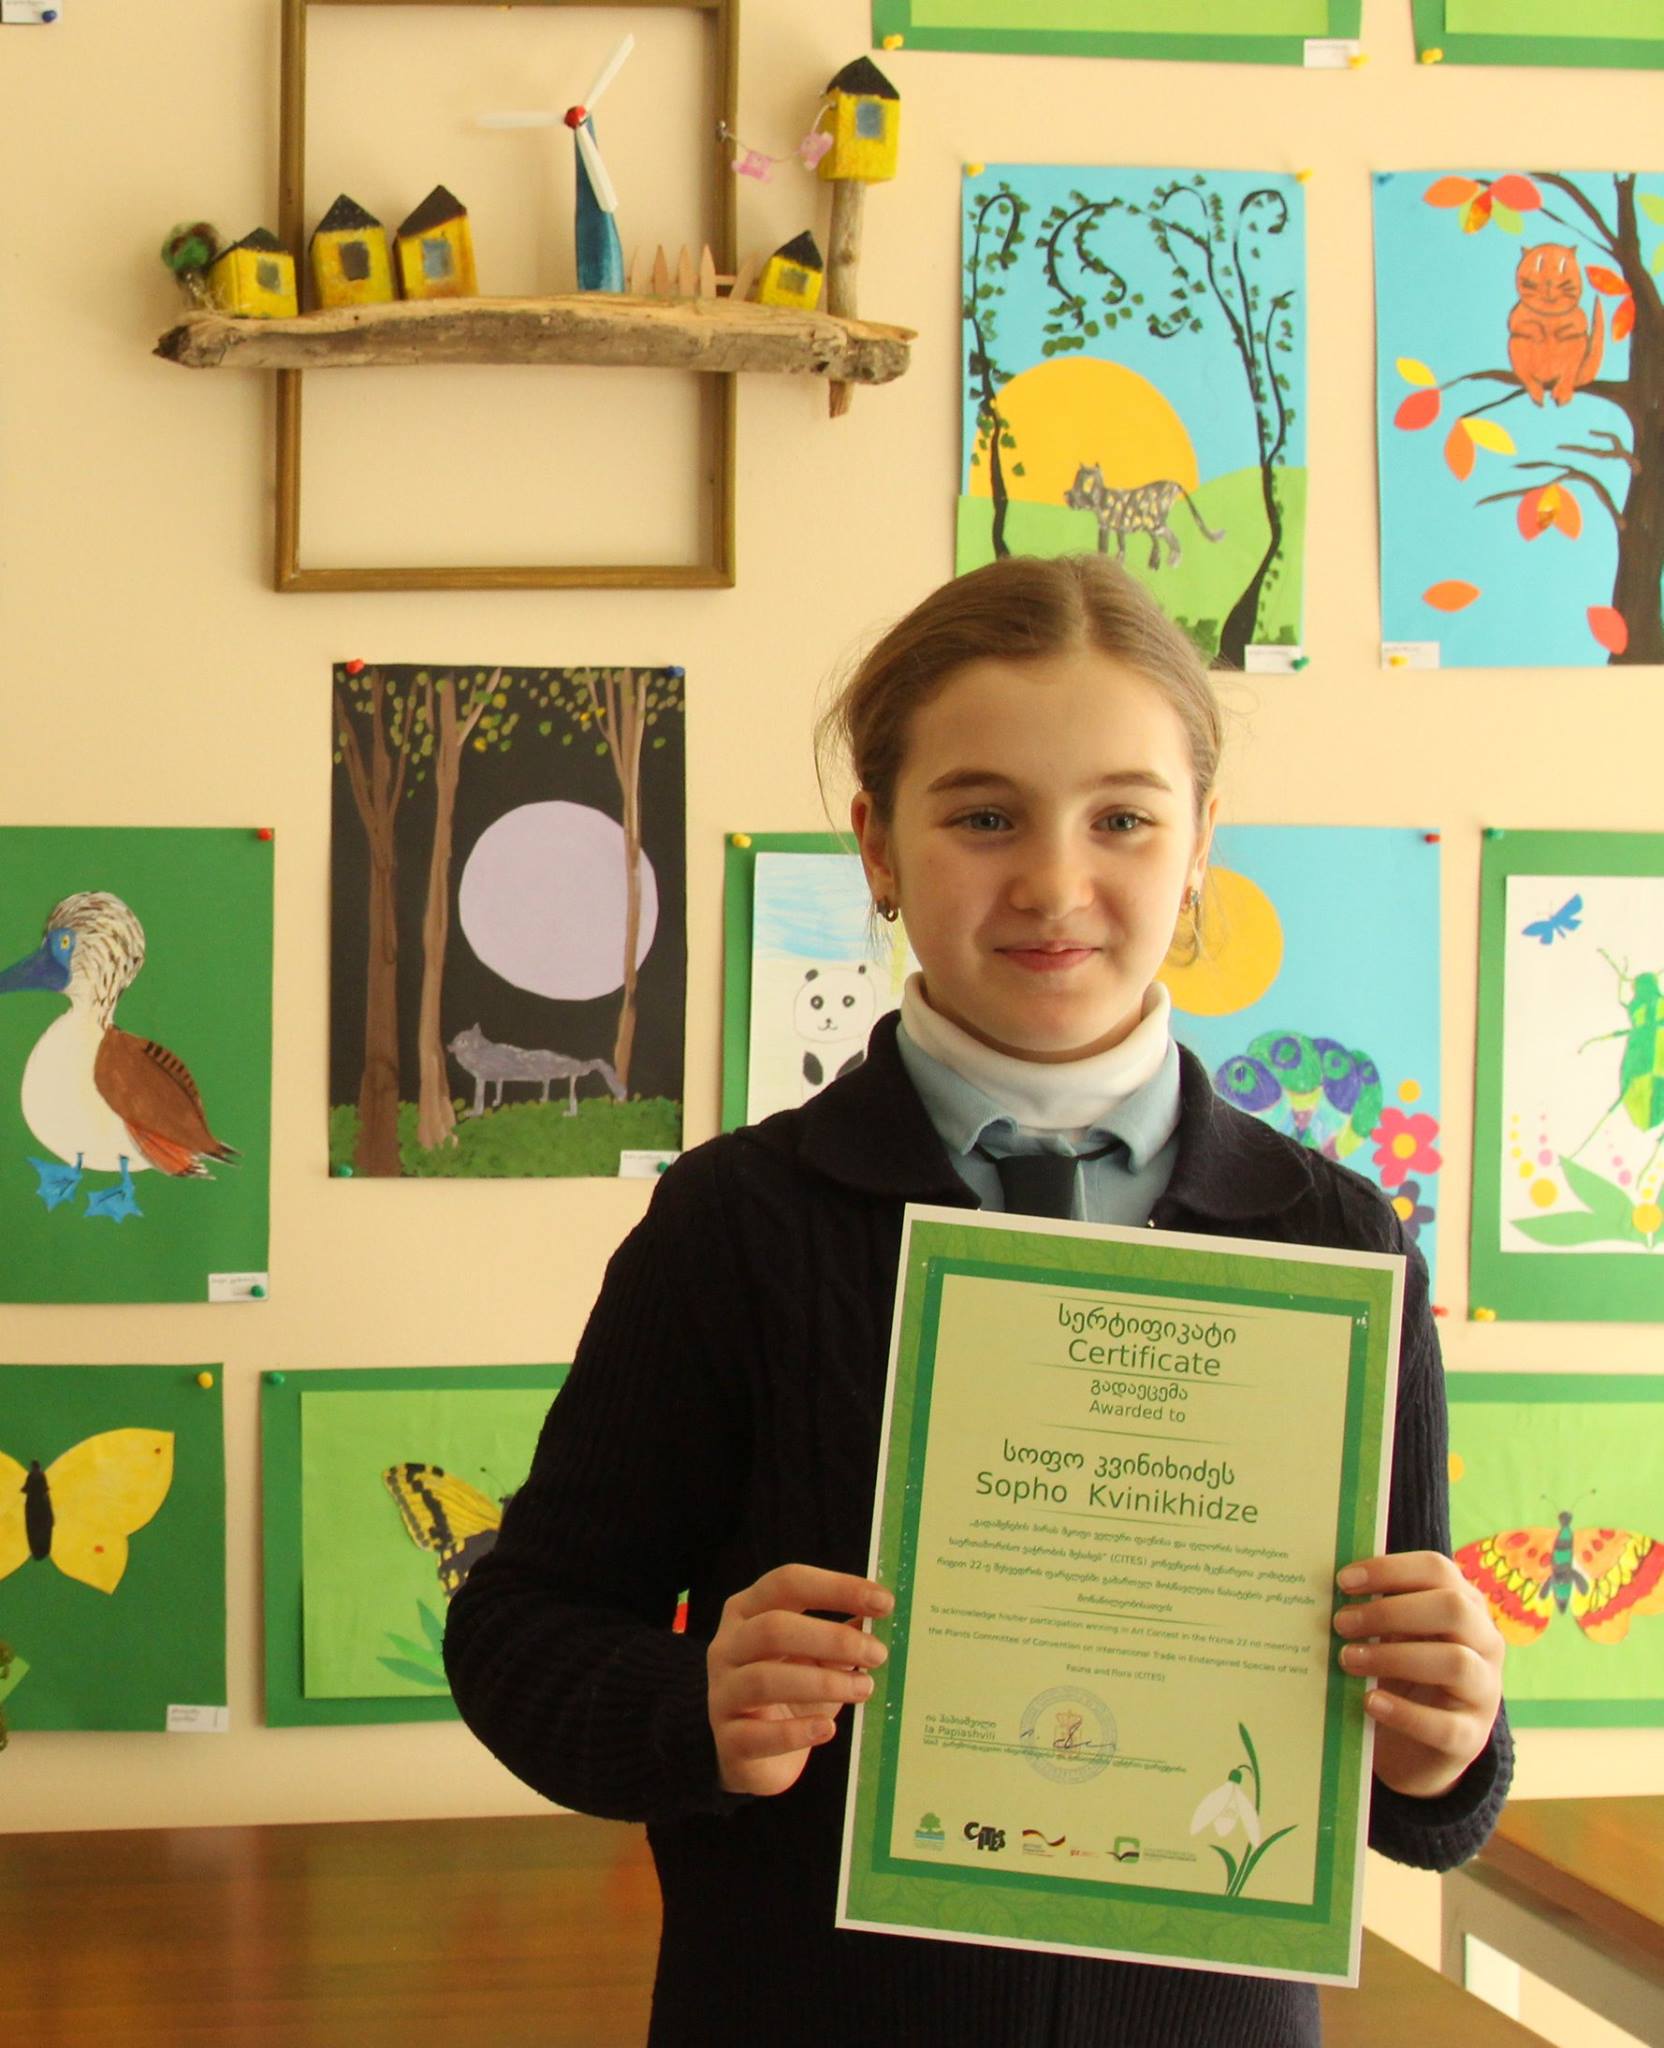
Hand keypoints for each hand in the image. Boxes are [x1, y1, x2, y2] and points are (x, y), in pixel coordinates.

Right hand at [707, 1564, 891, 1798]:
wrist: (756, 1757)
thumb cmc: (791, 1695)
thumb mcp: (818, 1660)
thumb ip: (842, 1637)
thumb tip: (881, 1615)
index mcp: (748, 1610)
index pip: (788, 1583)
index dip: (837, 1588)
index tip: (884, 1602)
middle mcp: (727, 1645)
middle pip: (774, 1628)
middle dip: (832, 1639)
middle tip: (878, 1653)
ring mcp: (721, 1693)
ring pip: (764, 1679)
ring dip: (822, 1683)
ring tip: (864, 1689)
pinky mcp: (727, 1740)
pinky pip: (758, 1735)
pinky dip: (796, 1732)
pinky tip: (827, 1729)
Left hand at [1333, 1551, 1504, 1799]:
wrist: (1410, 1746)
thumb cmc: (1397, 1673)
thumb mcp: (1389, 1635)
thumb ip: (1374, 1609)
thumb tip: (1327, 1587)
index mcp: (1465, 1604)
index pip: (1438, 1570)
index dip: (1391, 1570)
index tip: (1343, 1581)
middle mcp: (1485, 1642)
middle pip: (1452, 1609)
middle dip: (1391, 1612)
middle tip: (1341, 1623)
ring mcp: (1485, 1691)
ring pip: (1455, 1662)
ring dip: (1394, 1657)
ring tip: (1347, 1660)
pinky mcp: (1472, 1738)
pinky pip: (1446, 1725)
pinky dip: (1404, 1712)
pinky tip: (1369, 1702)